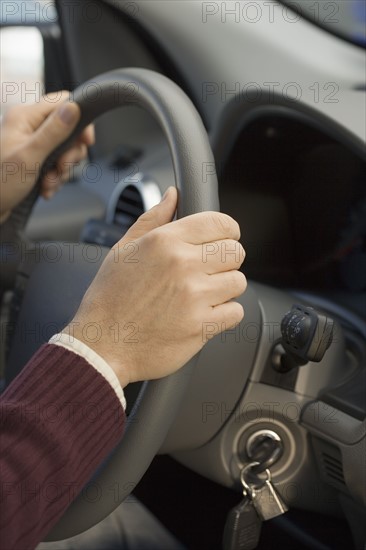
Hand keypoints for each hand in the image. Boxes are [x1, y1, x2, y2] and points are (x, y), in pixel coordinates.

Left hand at [0, 91, 94, 221]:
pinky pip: (56, 164)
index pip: (63, 103)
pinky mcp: (34, 158)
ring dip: (61, 171)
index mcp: (25, 116)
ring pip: (64, 150)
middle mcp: (29, 125)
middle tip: (60, 168)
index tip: (85, 142)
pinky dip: (55, 178)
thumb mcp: (30, 156)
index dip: (80, 121)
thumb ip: (53, 132)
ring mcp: (32, 142)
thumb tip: (74, 108)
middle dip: (69, 155)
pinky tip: (45, 187)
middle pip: (68, 130)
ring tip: (48, 183)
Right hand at [65, 187, 245, 387]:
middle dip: (227, 259)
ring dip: (226, 288)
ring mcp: (194, 297)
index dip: (227, 230)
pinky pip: (236, 312)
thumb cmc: (109, 299)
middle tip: (209, 270)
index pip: (221, 223)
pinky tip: (204, 313)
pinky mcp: (202, 326)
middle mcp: (183, 265)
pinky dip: (225, 314)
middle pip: (236, 251)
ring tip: (203, 294)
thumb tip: (173, 195)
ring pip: (239, 281)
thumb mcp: (123, 250)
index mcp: (165, 241)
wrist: (101, 346)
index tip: (223, 239)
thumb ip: (153, 219)